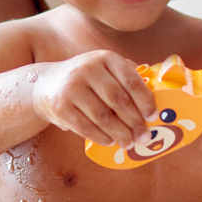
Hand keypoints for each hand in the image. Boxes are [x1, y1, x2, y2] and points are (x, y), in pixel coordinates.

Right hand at [30, 50, 156, 146]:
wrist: (45, 84)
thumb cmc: (86, 80)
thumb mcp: (105, 69)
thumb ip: (127, 78)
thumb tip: (155, 101)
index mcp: (105, 58)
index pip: (131, 80)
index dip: (145, 100)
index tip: (154, 116)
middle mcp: (88, 69)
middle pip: (118, 100)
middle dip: (135, 122)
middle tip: (145, 137)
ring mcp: (72, 87)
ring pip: (102, 116)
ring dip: (120, 133)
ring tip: (129, 143)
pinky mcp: (60, 106)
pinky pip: (85, 126)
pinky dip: (101, 137)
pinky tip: (110, 142)